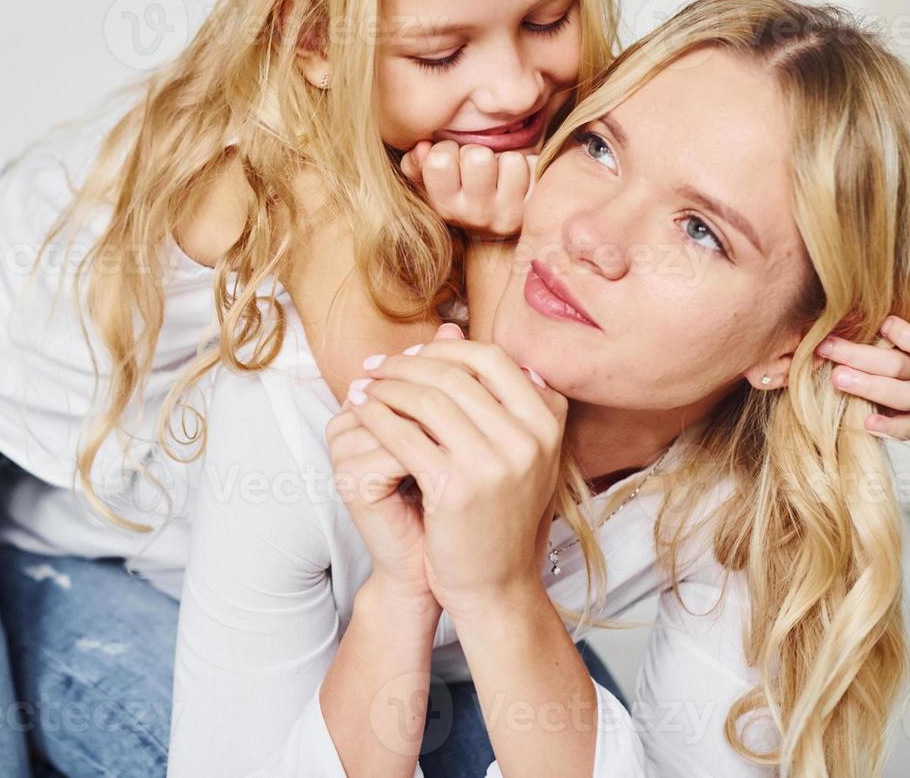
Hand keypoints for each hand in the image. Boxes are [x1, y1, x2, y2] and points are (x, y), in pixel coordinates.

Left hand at [344, 338, 567, 617]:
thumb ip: (489, 390)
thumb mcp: (513, 447)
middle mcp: (529, 438)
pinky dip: (377, 418)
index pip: (490, 358)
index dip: (444, 349)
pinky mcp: (458, 488)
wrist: (496, 583)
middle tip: (373, 366)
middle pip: (454, 374)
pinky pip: (405, 436)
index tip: (410, 354)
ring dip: (385, 387)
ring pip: (426, 400)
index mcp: (547, 420)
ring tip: (362, 388)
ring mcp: (496, 463)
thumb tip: (453, 326)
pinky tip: (361, 415)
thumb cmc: (498, 511)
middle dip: (405, 364)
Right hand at [398, 139, 537, 239]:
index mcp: (444, 206)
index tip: (451, 160)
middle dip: (478, 152)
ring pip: (510, 160)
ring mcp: (507, 214)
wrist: (495, 226)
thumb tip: (422, 146)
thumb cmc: (459, 192)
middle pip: (478, 157)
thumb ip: (416, 164)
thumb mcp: (431, 183)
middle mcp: (475, 215)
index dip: (446, 149)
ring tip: (499, 173)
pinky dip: (528, 166)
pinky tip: (518, 180)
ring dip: (505, 159)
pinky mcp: (534, 209)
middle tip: (479, 166)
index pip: (440, 160)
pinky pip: (534, 168)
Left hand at [818, 315, 909, 439]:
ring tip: (836, 378)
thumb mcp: (851, 317)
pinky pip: (907, 428)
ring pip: (906, 395)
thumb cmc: (847, 334)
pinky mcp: (904, 419)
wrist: (835, 367)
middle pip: (903, 366)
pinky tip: (866, 421)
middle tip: (828, 349)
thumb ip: (853, 313)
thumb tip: (838, 308)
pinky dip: (889, 426)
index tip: (883, 324)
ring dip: (869, 386)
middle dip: (862, 356)